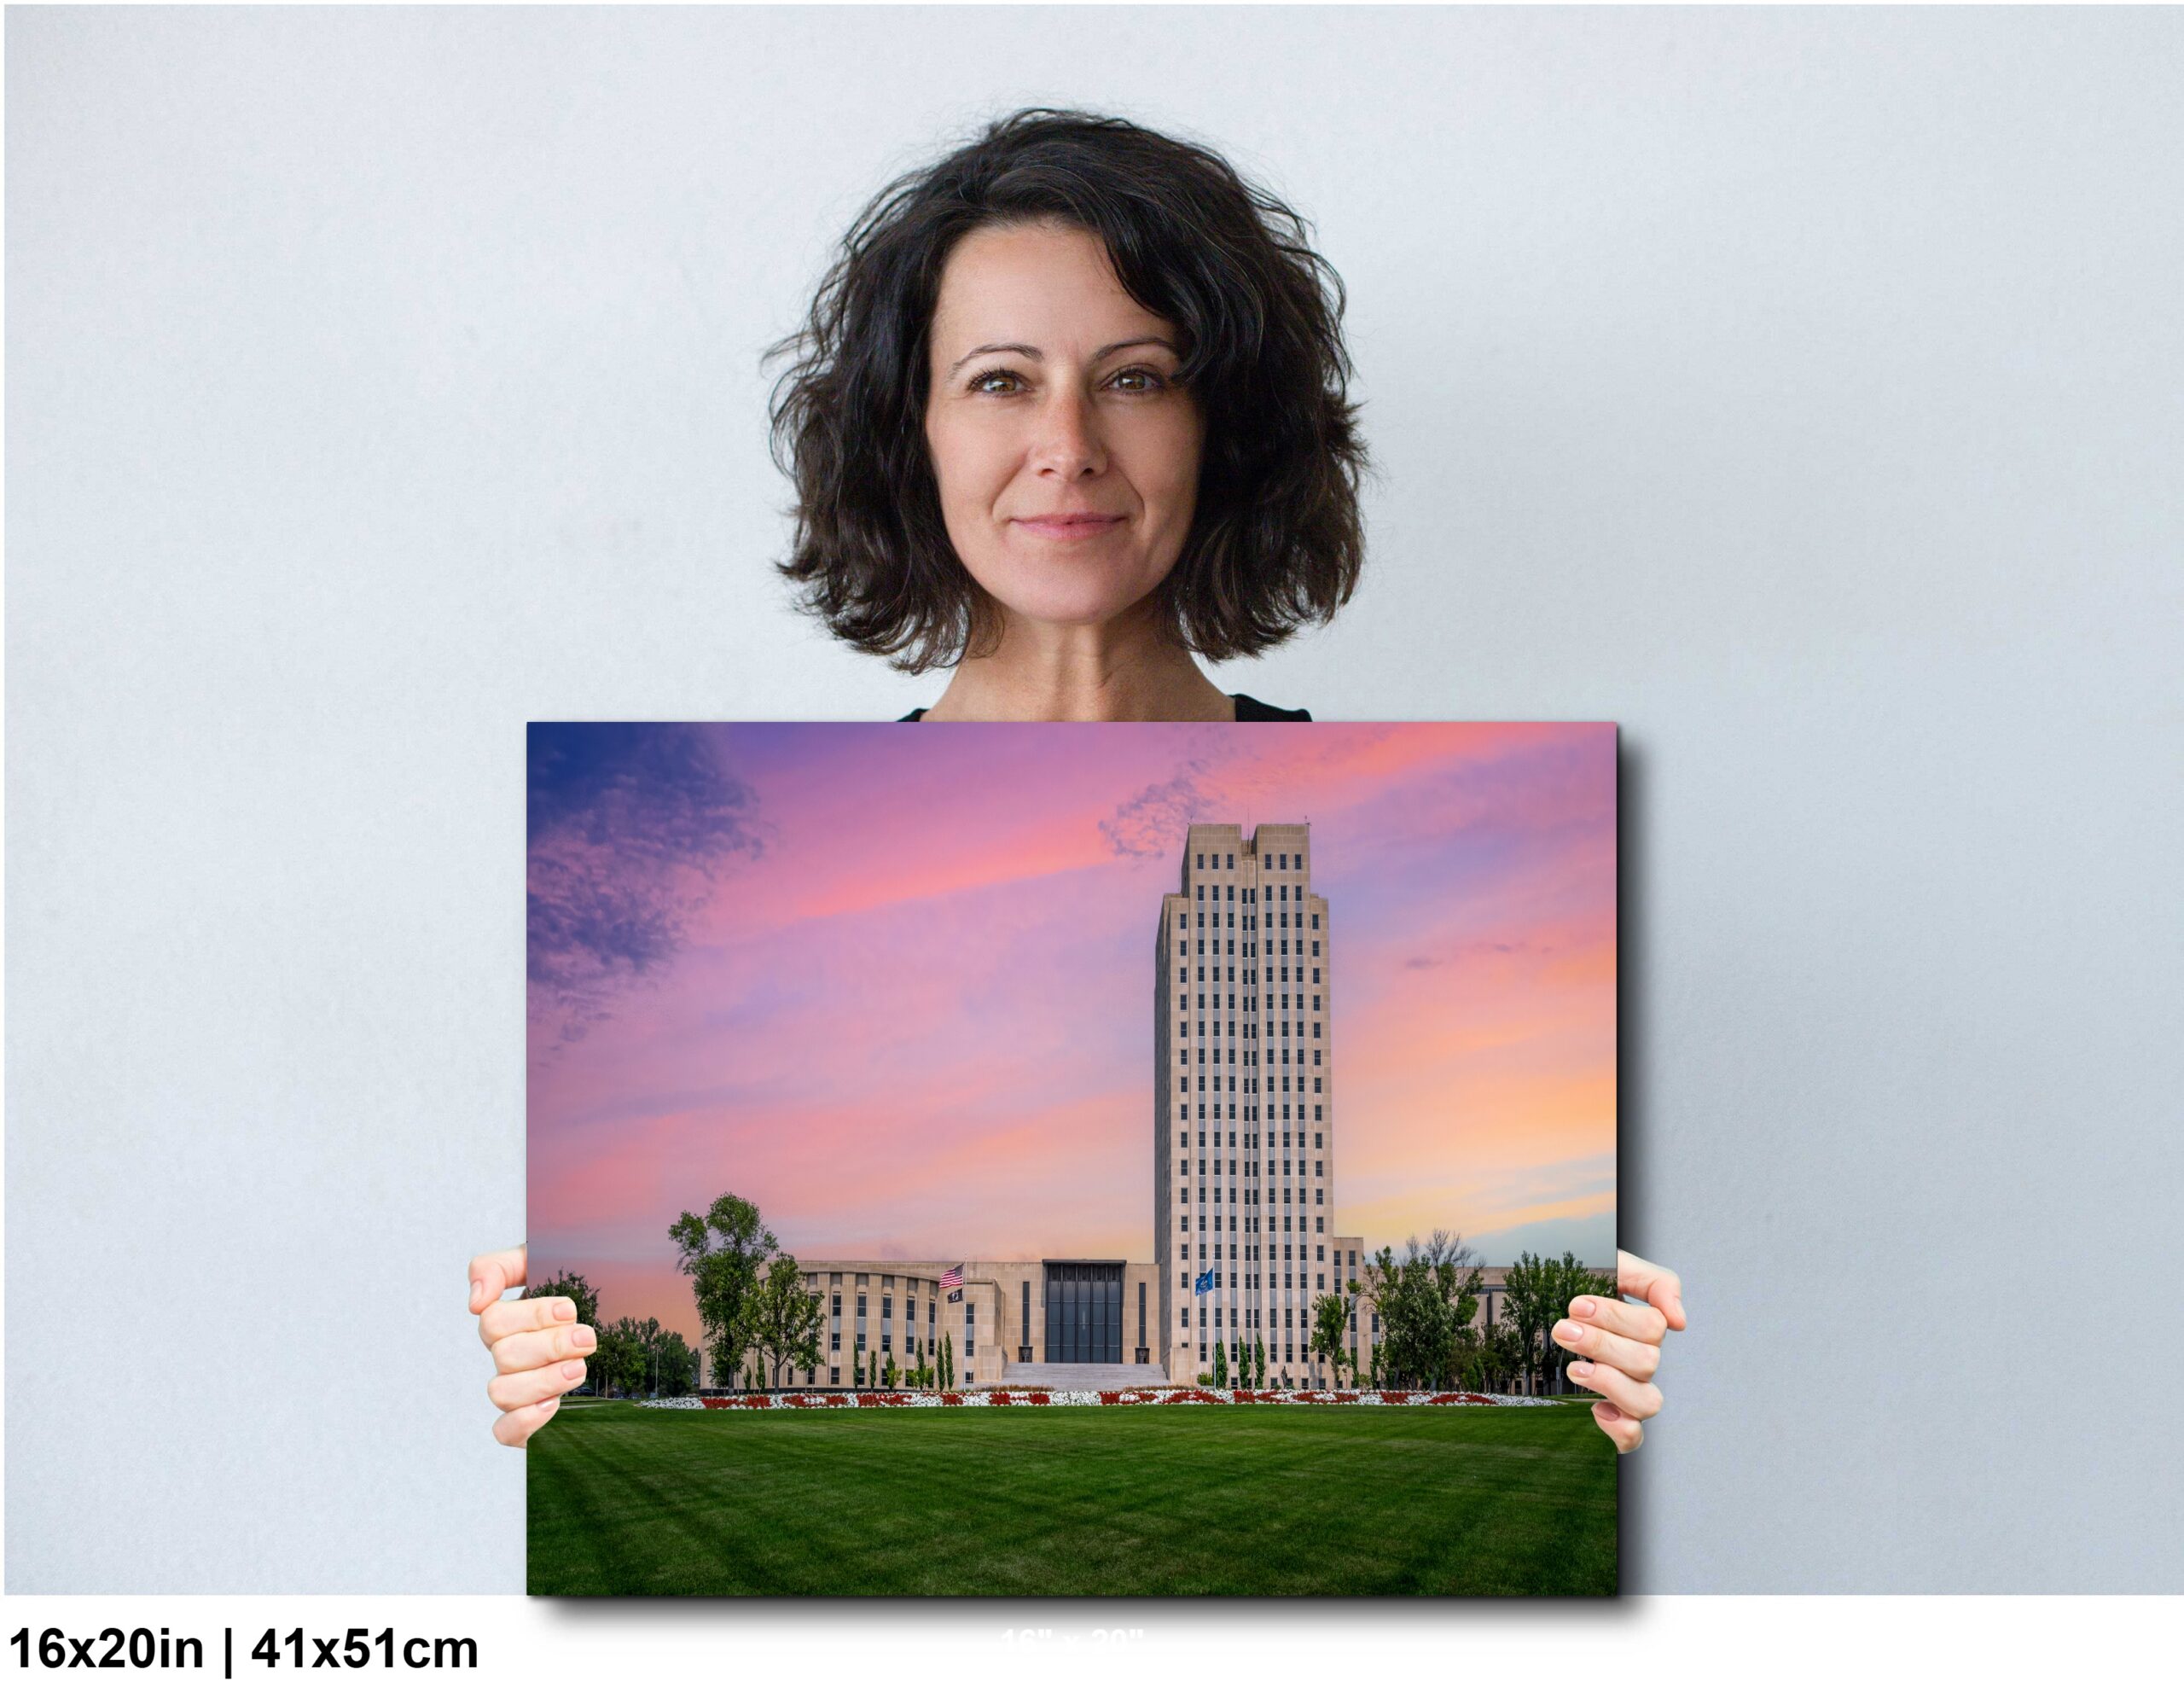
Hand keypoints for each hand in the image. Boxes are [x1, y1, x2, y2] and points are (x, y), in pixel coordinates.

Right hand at [468, 1244, 595, 1447]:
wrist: (610, 1316)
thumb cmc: (573, 1288)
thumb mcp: (539, 1261)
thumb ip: (500, 1267)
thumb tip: (476, 1301)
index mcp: (506, 1321)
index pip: (493, 1320)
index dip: (532, 1316)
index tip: (570, 1310)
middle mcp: (506, 1356)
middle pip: (504, 1355)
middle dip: (550, 1346)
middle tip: (586, 1338)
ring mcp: (515, 1388)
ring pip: (502, 1392)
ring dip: (543, 1380)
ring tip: (579, 1368)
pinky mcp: (526, 1421)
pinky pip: (504, 1431)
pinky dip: (524, 1421)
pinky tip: (554, 1405)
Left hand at [1555, 1249, 1684, 1452]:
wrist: (1550, 1297)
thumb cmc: (1588, 1285)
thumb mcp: (1618, 1266)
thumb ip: (1655, 1282)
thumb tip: (1679, 1321)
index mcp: (1646, 1327)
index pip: (1653, 1328)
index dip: (1616, 1317)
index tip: (1576, 1305)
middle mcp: (1643, 1361)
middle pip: (1646, 1363)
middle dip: (1600, 1344)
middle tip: (1563, 1329)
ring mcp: (1631, 1390)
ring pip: (1647, 1402)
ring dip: (1610, 1384)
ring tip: (1574, 1369)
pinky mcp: (1616, 1416)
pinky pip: (1634, 1438)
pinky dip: (1620, 1428)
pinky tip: (1596, 1408)